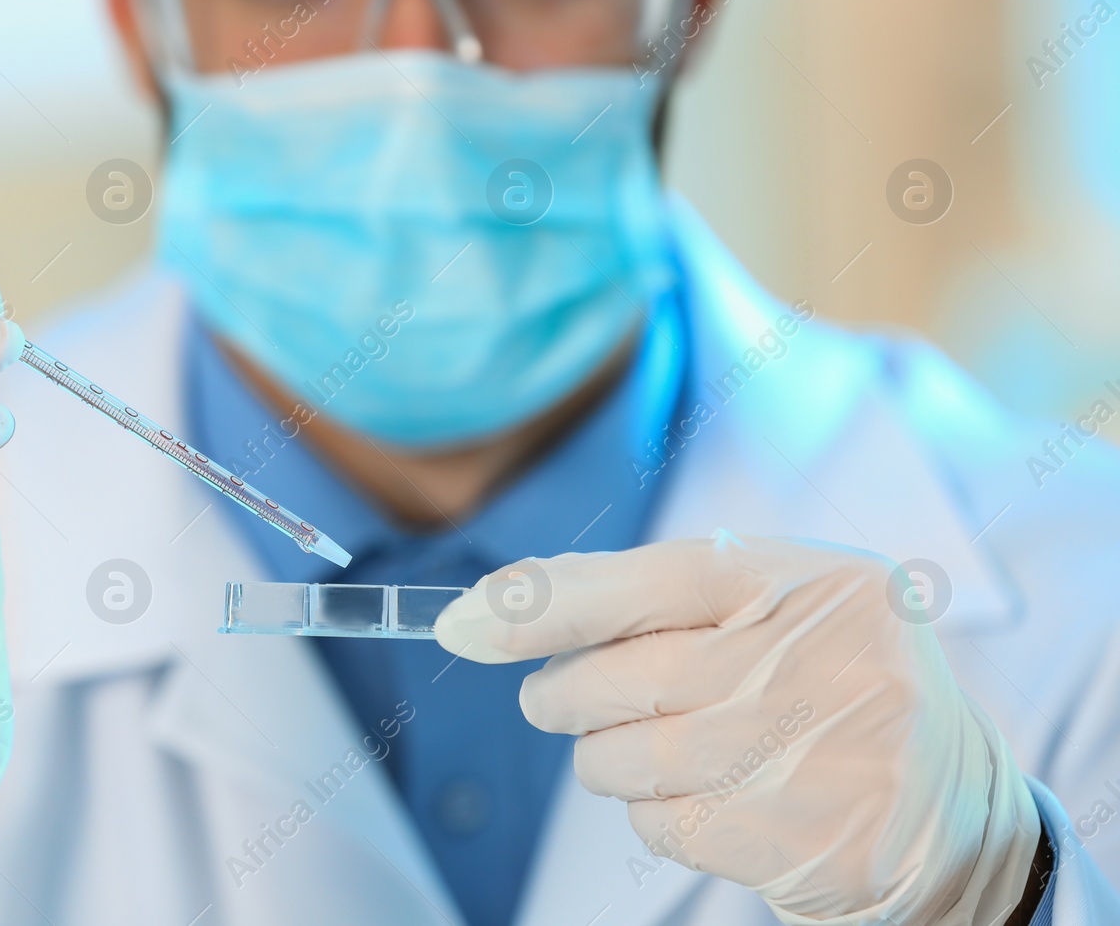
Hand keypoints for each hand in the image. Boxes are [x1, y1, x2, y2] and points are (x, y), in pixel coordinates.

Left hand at [435, 533, 1042, 924]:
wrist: (952, 816)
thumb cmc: (829, 685)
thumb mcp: (771, 609)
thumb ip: (651, 594)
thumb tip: (496, 605)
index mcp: (818, 581)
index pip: (654, 578)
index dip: (549, 601)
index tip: (466, 622)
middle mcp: (829, 659)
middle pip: (627, 676)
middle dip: (564, 693)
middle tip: (554, 698)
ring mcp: (822, 754)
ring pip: (632, 757)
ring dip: (604, 758)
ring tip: (639, 747)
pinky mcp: (805, 840)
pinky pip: (664, 824)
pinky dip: (653, 813)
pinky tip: (699, 796)